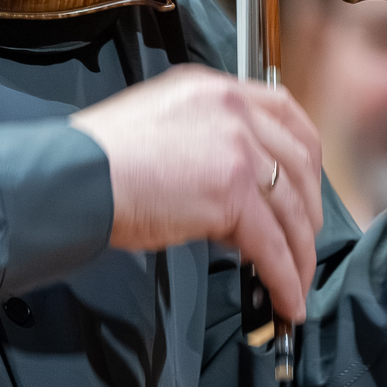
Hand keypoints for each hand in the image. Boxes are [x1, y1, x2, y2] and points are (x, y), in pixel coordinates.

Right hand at [70, 65, 322, 321]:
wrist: (76, 176)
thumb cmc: (101, 158)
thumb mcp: (161, 123)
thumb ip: (205, 140)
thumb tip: (232, 189)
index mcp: (216, 88)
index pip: (284, 110)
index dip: (306, 154)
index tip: (310, 183)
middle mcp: (234, 109)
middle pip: (299, 163)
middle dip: (308, 210)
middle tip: (303, 242)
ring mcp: (238, 148)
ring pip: (292, 209)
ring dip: (299, 254)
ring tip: (296, 283)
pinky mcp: (233, 193)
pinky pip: (272, 245)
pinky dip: (284, 277)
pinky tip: (284, 299)